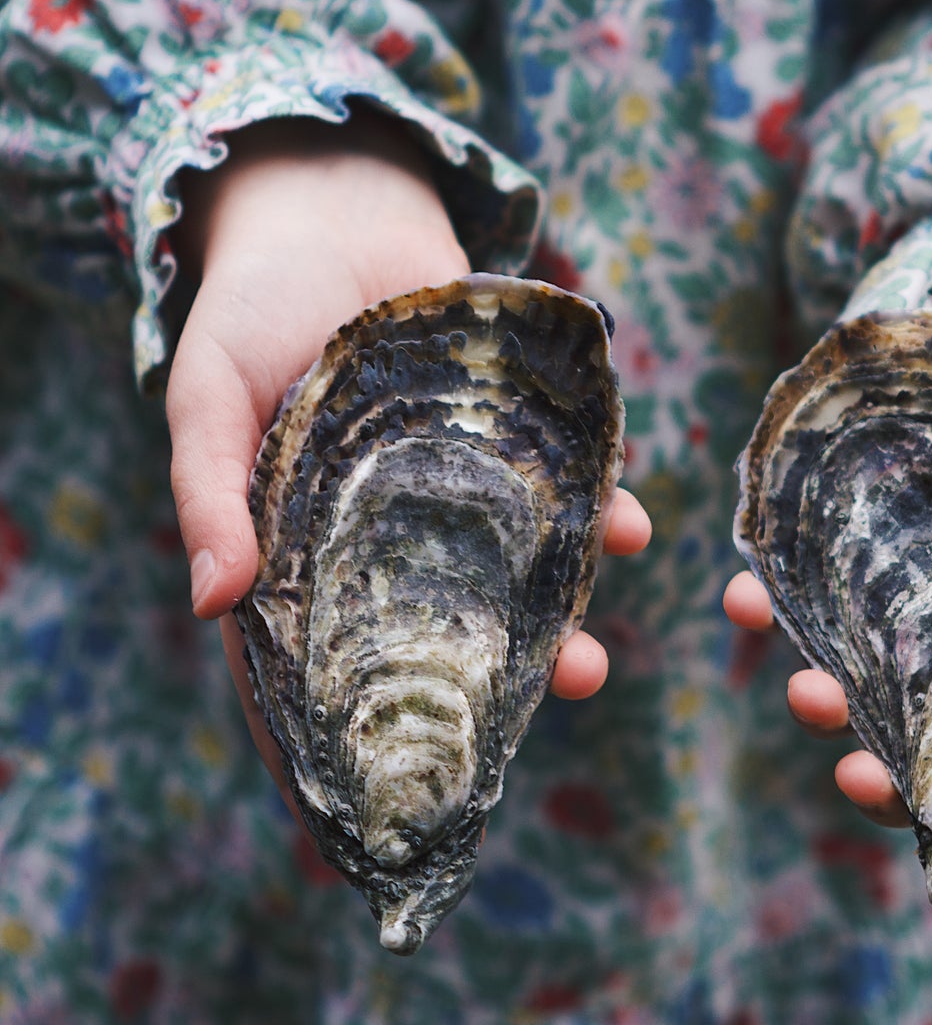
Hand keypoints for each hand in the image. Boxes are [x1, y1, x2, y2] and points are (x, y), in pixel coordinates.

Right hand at [166, 108, 649, 803]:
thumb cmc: (252, 306)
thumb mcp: (209, 392)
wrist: (331, 201)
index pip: (316, 672)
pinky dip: (596, 509)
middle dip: (491, 688)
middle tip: (544, 712)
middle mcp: (387, 537)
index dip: (340, 748)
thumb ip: (213, 492)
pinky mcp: (509, 434)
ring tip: (596, 659)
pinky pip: (560, 488)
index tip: (379, 823)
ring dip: (559, 621)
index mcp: (301, 550)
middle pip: (439, 639)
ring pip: (512, 579)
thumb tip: (217, 602)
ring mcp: (455, 490)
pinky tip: (628, 527)